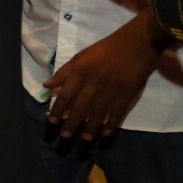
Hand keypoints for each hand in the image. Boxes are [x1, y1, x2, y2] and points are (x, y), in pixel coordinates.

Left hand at [44, 12, 165, 139]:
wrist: (135, 43)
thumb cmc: (104, 49)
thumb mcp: (80, 56)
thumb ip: (64, 72)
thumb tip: (46, 85)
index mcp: (81, 71)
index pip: (66, 94)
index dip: (58, 109)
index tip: (51, 121)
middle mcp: (95, 82)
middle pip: (81, 107)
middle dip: (71, 123)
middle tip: (65, 136)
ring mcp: (112, 88)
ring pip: (99, 112)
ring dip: (91, 127)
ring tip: (84, 138)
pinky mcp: (128, 93)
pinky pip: (118, 112)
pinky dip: (112, 123)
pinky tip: (105, 133)